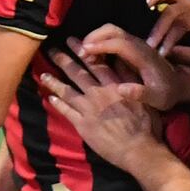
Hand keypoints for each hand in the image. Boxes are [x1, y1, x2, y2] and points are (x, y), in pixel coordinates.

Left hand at [43, 47, 162, 172]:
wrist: (138, 149)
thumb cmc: (146, 124)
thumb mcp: (144, 95)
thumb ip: (130, 78)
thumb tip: (121, 60)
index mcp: (113, 85)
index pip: (94, 63)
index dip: (82, 51)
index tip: (72, 41)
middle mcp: (98, 93)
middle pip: (77, 73)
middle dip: (64, 59)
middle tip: (52, 49)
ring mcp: (88, 110)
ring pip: (67, 91)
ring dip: (54, 81)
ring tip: (43, 73)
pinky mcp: (83, 125)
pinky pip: (66, 112)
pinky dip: (58, 104)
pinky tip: (50, 98)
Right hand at [81, 24, 189, 111]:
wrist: (181, 84)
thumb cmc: (168, 93)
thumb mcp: (158, 99)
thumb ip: (141, 94)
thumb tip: (122, 89)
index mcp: (143, 56)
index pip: (119, 43)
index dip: (101, 45)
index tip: (84, 51)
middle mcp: (139, 45)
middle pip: (113, 30)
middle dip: (94, 37)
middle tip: (79, 51)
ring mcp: (136, 43)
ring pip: (111, 32)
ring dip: (95, 38)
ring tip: (83, 54)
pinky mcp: (133, 46)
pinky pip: (113, 38)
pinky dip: (99, 41)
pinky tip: (92, 55)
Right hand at [145, 0, 189, 67]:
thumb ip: (186, 56)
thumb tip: (163, 53)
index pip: (183, 23)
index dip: (169, 38)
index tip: (159, 54)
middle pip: (173, 9)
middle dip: (159, 28)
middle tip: (149, 45)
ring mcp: (189, 0)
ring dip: (155, 0)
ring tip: (141, 9)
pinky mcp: (182, 2)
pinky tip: (146, 3)